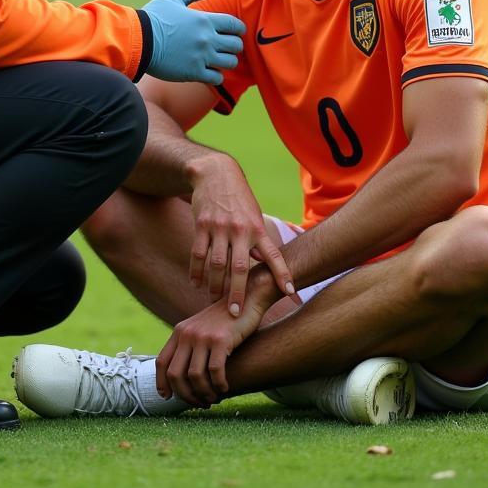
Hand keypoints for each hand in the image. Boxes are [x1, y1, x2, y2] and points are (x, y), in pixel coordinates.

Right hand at [142, 0, 244, 85]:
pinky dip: (215, 76)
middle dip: (234, 46)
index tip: (233, 32)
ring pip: (230, 63)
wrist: (137, 40)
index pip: (235, 26)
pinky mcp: (193, 73)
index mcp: (205, 20)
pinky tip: (207, 71)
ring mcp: (201, 57)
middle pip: (236, 45)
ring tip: (217, 60)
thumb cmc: (153, 17)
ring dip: (226, 61)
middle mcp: (207, 39)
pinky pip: (216, 78)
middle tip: (225, 47)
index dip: (238, 29)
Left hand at [155, 271, 271, 406]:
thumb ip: (190, 346)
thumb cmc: (226, 320)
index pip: (162, 362)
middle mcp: (187, 333)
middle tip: (199, 403)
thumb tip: (182, 378)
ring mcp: (203, 336)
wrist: (246, 297)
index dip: (162, 383)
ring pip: (194, 376)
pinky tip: (224, 388)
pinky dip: (219, 385)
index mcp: (179, 331)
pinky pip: (214, 371)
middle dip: (185, 395)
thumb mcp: (201, 329)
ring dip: (203, 393)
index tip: (168, 398)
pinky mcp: (220, 339)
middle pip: (175, 374)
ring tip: (213, 399)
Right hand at [188, 153, 296, 313]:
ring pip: (216, 264)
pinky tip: (196, 282)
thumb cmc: (240, 200)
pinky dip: (196, 270)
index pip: (274, 255)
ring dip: (214, 285)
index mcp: (257, 229)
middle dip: (238, 293)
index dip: (283, 275)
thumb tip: (264, 266)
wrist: (216, 174)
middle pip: (239, 268)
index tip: (291, 294)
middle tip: (236, 313)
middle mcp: (240, 229)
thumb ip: (258, 242)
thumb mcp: (255, 217)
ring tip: (213, 299)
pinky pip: (197, 253)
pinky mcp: (201, 224)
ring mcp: (219, 227)